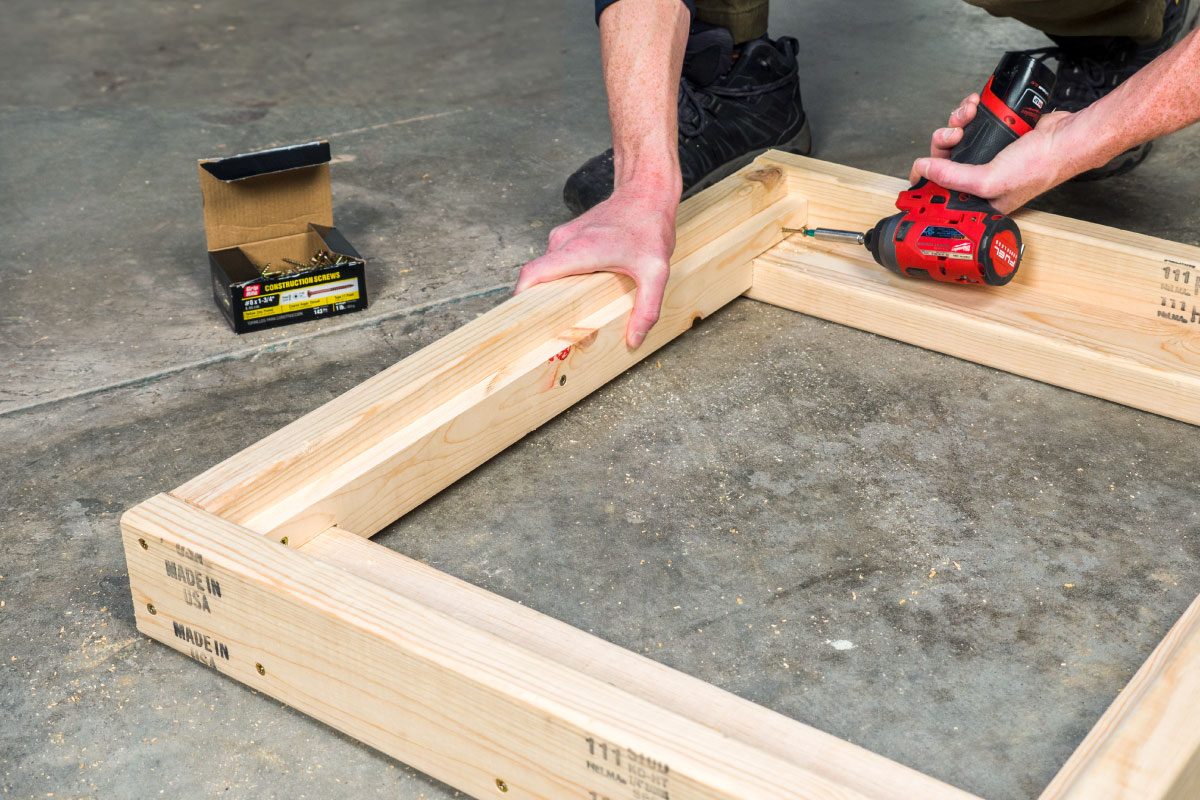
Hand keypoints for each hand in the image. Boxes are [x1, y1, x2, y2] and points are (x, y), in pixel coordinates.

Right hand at [515, 186, 676, 347]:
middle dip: (540, 303)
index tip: (524, 320)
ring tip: (570, 312)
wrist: (645, 192)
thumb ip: (647, 308)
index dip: (522, 299)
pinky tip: (580, 290)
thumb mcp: (656, 272)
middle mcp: (565, 242)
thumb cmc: (648, 227)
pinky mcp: (568, 236)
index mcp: (579, 251)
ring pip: (546, 270)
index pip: (533, 274)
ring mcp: (564, 237)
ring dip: (552, 290)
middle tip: (555, 328)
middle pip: (536, 277)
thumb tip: (634, 339)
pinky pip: (555, 261)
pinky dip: (561, 278)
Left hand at [908, 93, 1080, 213]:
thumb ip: (953, 177)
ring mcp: (986, 156)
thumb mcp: (989, 179)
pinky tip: (975, 106)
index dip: (927, 179)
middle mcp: (981, 180)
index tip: (921, 165)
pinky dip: (967, 113)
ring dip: (956, 122)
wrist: (1065, 135)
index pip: (941, 193)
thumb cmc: (1039, 165)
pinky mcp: (992, 135)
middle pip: (943, 161)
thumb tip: (925, 169)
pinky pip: (969, 123)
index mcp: (979, 200)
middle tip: (954, 134)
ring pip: (954, 138)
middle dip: (943, 142)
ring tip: (969, 114)